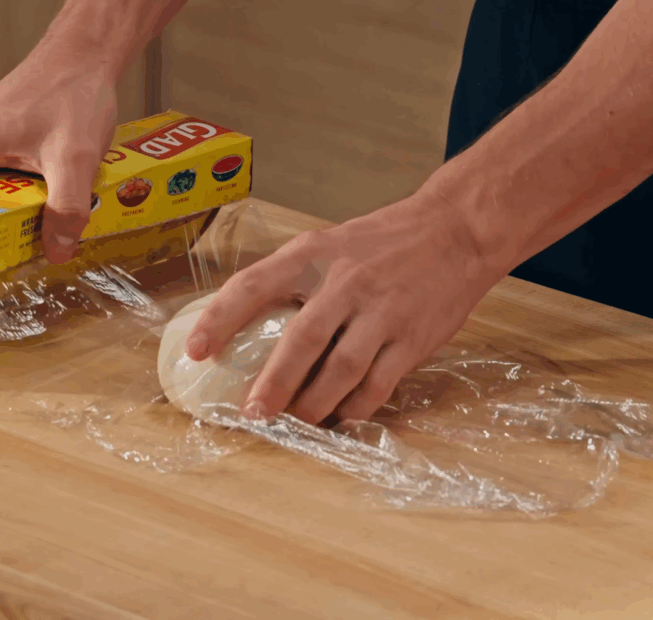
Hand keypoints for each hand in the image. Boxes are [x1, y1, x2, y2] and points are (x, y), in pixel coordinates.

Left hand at [185, 191, 509, 423]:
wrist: (457, 230)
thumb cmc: (382, 242)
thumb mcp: (330, 244)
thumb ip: (293, 279)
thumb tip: (241, 327)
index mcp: (314, 254)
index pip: (253, 285)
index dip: (219, 320)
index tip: (195, 351)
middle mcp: (346, 282)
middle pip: (301, 340)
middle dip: (273, 383)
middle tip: (252, 413)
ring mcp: (382, 312)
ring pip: (341, 370)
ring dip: (314, 404)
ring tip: (296, 422)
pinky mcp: (412, 338)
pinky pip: (378, 384)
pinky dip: (355, 407)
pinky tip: (341, 417)